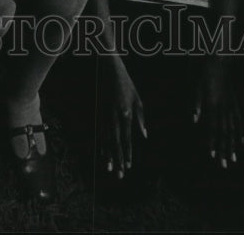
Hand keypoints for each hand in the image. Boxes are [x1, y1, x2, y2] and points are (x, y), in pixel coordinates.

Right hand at [100, 61, 147, 178]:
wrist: (109, 69)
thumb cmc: (126, 83)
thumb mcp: (138, 98)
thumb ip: (141, 118)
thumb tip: (144, 135)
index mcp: (125, 113)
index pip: (127, 138)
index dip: (127, 153)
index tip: (129, 166)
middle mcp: (114, 117)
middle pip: (116, 143)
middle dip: (118, 159)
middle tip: (120, 175)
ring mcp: (105, 114)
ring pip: (107, 140)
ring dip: (108, 155)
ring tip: (110, 169)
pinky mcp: (98, 111)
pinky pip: (100, 131)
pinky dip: (101, 144)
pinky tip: (102, 153)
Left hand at [193, 57, 241, 168]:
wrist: (221, 61)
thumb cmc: (206, 73)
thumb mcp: (197, 86)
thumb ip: (196, 103)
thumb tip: (194, 120)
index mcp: (214, 105)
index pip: (213, 128)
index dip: (213, 143)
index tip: (212, 155)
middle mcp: (224, 108)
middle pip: (224, 133)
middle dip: (223, 150)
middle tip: (224, 165)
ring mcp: (231, 106)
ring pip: (232, 130)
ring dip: (232, 145)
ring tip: (232, 158)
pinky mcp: (235, 103)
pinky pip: (238, 120)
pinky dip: (239, 132)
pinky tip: (240, 141)